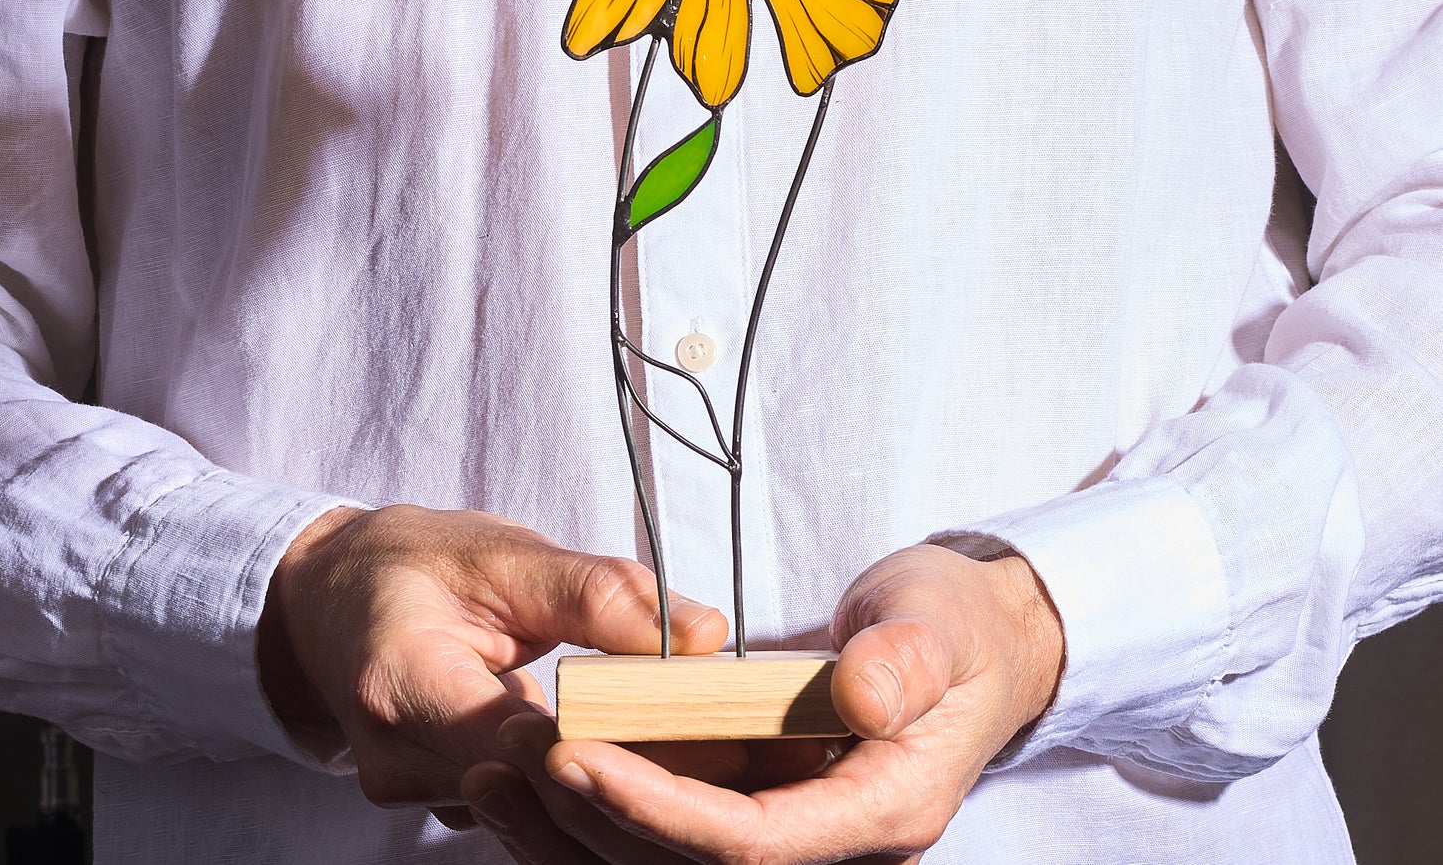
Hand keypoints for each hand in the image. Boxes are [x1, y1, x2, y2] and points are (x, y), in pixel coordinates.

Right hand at [256, 504, 728, 830]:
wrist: (328, 599)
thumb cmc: (411, 563)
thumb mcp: (501, 552)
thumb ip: (598, 593)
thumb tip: (700, 633)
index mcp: (401, 683)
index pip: (517, 742)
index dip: (610, 740)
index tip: (697, 725)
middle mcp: (400, 762)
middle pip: (535, 791)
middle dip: (634, 767)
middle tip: (734, 747)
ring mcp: (416, 796)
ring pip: (536, 812)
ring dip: (616, 782)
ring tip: (710, 749)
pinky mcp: (444, 803)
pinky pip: (524, 807)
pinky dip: (583, 783)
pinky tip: (648, 753)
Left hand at [478, 545, 1062, 864]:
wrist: (969, 636)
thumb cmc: (957, 624)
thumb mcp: (941, 624)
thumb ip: (905, 660)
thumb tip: (859, 693)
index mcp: (880, 806)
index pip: (750, 843)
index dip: (659, 810)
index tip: (577, 758)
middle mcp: (827, 832)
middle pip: (691, 862)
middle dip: (597, 819)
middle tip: (512, 761)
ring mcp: (790, 815)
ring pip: (668, 850)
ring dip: (581, 819)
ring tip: (496, 768)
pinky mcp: (760, 787)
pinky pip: (673, 811)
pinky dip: (610, 791)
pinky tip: (543, 756)